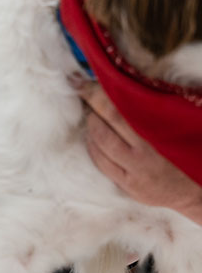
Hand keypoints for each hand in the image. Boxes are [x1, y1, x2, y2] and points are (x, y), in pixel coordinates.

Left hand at [79, 83, 201, 220]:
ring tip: (92, 115)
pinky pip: (101, 164)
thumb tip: (126, 85)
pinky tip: (93, 137)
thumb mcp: (176, 125)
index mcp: (157, 137)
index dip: (96, 95)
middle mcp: (144, 157)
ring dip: (90, 127)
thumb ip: (153, 109)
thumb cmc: (189, 150)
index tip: (82, 82)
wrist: (199, 190)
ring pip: (98, 146)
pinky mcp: (128, 187)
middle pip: (104, 127)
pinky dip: (93, 147)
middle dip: (90, 108)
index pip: (117, 111)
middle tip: (83, 94)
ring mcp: (134, 174)